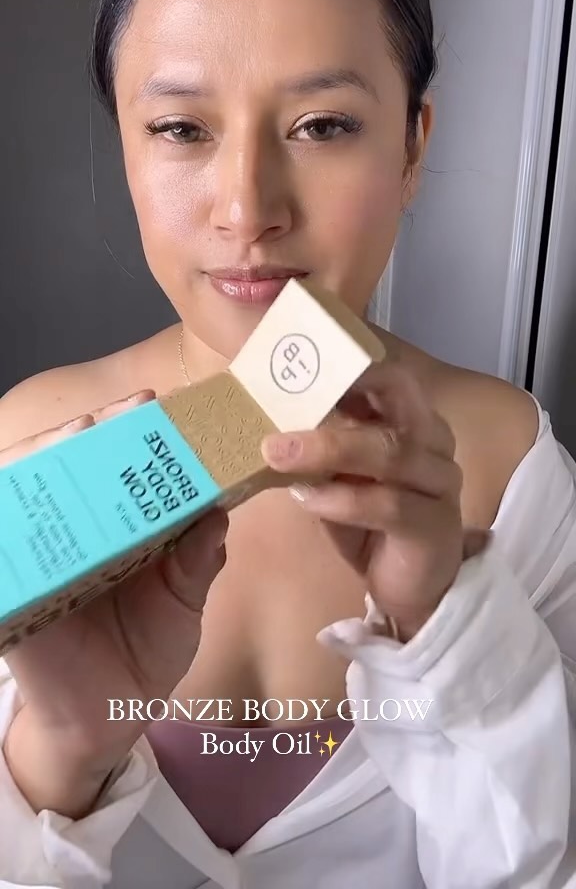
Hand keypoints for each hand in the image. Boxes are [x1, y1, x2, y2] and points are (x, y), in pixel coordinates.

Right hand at [0, 392, 227, 812]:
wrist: (105, 721)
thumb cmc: (144, 655)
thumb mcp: (182, 603)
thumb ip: (197, 562)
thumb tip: (217, 516)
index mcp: (121, 525)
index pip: (121, 464)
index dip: (137, 431)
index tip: (161, 405)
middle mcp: (78, 527)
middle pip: (74, 461)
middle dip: (98, 429)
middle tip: (132, 410)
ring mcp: (40, 550)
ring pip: (31, 484)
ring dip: (53, 454)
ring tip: (83, 434)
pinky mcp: (11, 582)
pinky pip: (4, 538)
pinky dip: (11, 508)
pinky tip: (27, 481)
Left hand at [261, 362, 489, 641]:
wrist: (411, 590)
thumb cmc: (371, 523)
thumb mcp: (340, 475)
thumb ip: (320, 444)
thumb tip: (263, 414)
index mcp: (413, 421)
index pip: (389, 375)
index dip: (350, 362)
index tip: (298, 359)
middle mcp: (434, 443)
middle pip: (396, 398)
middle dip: (340, 391)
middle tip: (284, 394)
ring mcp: (440, 484)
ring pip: (390, 451)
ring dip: (328, 448)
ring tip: (277, 453)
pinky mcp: (434, 527)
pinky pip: (389, 504)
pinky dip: (343, 498)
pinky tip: (307, 498)